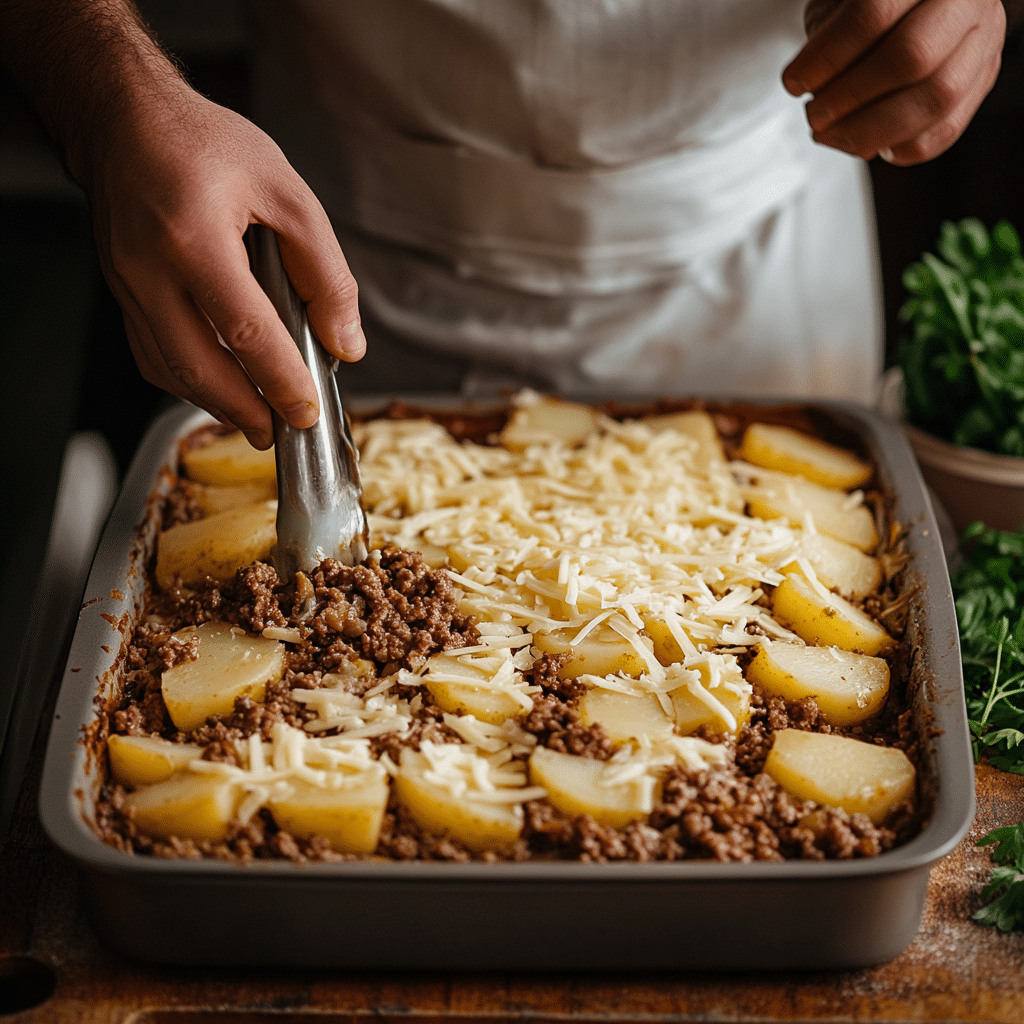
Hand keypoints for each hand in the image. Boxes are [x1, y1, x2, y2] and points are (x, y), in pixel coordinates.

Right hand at [87, 82, 364, 448]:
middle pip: (198, 366)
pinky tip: (219, 389)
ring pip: (169, 369)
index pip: (245, 331)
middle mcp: (150, 269)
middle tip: (282, 433)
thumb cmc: (205, 145)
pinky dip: (188, 381)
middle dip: (246, 410)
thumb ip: (324, 272)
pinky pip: (150, 353)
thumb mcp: (287, 193)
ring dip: (215, 404)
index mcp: (194, 238)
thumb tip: (345, 342)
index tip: (307, 410)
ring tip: (257, 421)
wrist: (125, 119)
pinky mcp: (121, 291)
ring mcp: (127, 284)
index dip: (280, 380)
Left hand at [783, 0, 1005, 164]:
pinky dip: (896, 147)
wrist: (921, 6)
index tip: (794, 83)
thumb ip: (828, 39)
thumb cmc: (870, 7)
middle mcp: (966, 2)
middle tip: (814, 115)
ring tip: (830, 134)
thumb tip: (816, 91)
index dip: (827, 57)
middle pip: (911, 58)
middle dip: (849, 97)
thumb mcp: (841, 4)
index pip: (873, 14)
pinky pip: (943, 131)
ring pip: (934, 100)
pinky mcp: (983, 84)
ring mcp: (984, 44)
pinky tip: (866, 143)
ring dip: (868, 131)